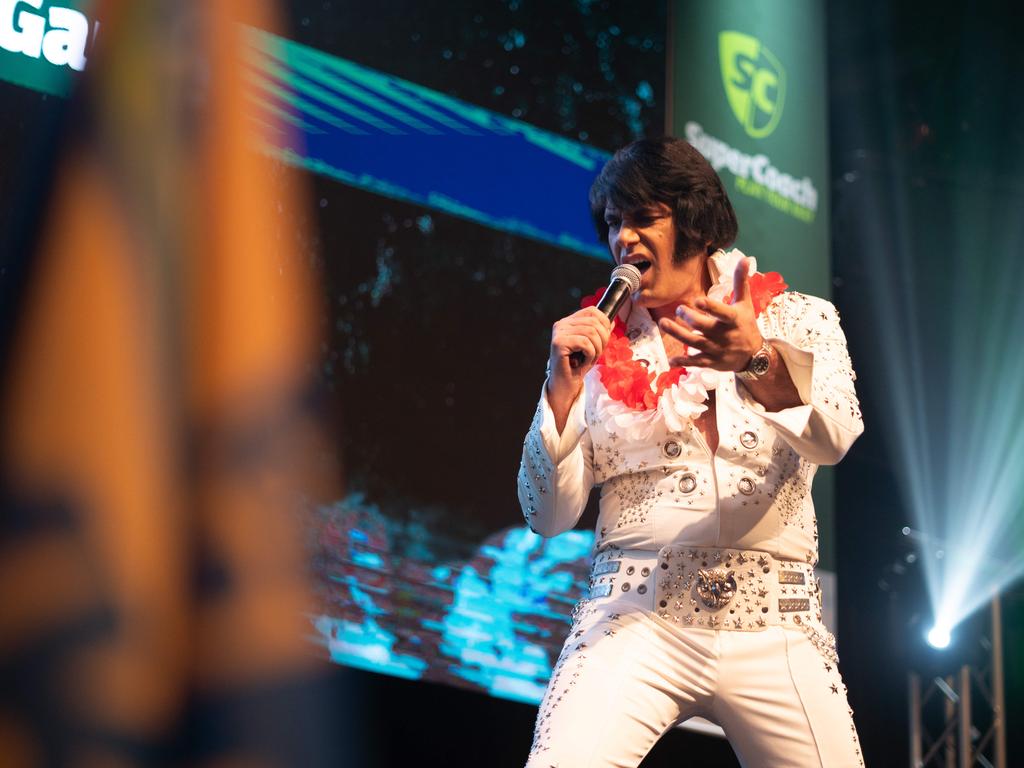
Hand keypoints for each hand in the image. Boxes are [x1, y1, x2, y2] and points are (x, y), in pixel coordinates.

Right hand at [547, 307, 610, 405]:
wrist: (566, 384)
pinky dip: (590, 355)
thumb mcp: (593, 346)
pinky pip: (585, 343)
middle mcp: (562, 324)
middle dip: (602, 340)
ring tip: (589, 358)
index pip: (592, 311)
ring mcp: (559, 332)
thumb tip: (612, 322)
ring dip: (596, 349)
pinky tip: (582, 361)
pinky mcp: (558, 343)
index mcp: (569, 322)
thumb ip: (600, 333)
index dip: (604, 323)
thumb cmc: (578, 366)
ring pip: (591, 332)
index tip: (604, 339)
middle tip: (596, 354)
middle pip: (594, 322)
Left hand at [658, 256, 762, 370]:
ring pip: (695, 342)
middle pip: (704, 327)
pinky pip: (696, 362)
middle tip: (679, 309)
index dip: (710, 307)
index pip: (722, 312)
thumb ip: (741, 282)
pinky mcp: (711, 362)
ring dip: (678, 334)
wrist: (753, 355)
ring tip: (663, 323)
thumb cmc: (746, 325)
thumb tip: (744, 258)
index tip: (697, 300)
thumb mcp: (745, 303)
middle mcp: (725, 335)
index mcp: (733, 320)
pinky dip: (683, 362)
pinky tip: (670, 360)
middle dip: (689, 318)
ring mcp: (717, 350)